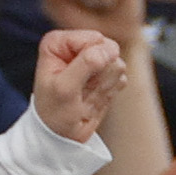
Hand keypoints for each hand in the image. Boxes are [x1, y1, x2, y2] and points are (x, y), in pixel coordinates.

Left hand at [26, 27, 124, 143]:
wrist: (61, 136)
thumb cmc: (54, 112)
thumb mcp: (65, 88)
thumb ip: (86, 64)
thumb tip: (111, 49)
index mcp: (58, 42)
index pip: (93, 38)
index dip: (91, 61)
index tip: (75, 80)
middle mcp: (75, 46)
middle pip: (108, 48)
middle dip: (99, 74)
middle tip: (81, 90)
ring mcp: (92, 59)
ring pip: (117, 63)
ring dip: (104, 84)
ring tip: (85, 96)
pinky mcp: (105, 72)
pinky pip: (121, 75)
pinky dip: (110, 90)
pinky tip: (93, 98)